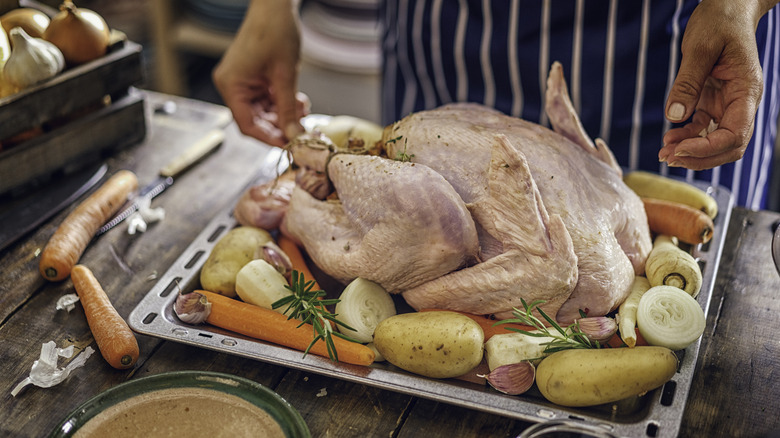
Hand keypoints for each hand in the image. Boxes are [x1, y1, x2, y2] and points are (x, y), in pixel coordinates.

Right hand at [213, 0, 309, 146]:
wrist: (275, 7)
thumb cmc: (275, 31)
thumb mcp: (285, 76)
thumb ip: (288, 109)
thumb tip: (293, 135)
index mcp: (231, 85)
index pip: (247, 124)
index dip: (269, 138)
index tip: (289, 145)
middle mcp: (231, 85)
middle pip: (255, 120)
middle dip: (279, 126)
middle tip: (301, 131)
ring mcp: (241, 82)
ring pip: (263, 112)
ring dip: (283, 115)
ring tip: (302, 111)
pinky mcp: (251, 79)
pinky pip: (265, 101)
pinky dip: (281, 104)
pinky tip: (296, 102)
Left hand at [659, 0, 776, 169]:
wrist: (726, 8)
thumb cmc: (719, 21)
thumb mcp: (700, 48)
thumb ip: (687, 82)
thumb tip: (674, 116)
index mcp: (747, 90)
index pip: (735, 134)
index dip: (708, 148)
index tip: (679, 149)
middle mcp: (741, 102)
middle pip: (728, 146)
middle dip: (700, 157)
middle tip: (668, 157)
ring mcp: (727, 104)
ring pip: (715, 141)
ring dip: (691, 151)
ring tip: (663, 152)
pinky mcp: (712, 102)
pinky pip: (702, 128)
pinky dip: (686, 137)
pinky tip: (669, 138)